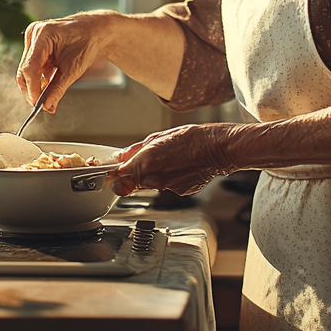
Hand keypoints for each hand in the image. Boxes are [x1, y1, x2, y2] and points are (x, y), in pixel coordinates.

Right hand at [16, 10, 116, 112]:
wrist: (96, 31)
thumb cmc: (88, 43)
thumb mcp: (74, 69)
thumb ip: (58, 89)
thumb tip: (46, 106)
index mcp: (44, 34)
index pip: (30, 67)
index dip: (32, 88)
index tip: (37, 104)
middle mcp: (35, 33)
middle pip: (25, 69)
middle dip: (33, 89)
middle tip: (42, 106)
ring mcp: (34, 37)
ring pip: (28, 69)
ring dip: (37, 84)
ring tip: (49, 98)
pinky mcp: (36, 44)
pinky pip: (33, 65)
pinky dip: (40, 77)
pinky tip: (50, 84)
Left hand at [114, 123, 242, 195]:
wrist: (218, 149)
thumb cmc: (193, 139)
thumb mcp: (159, 137)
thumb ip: (136, 149)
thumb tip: (122, 156)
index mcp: (145, 163)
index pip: (117, 176)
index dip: (113, 174)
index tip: (112, 173)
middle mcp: (153, 179)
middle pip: (132, 183)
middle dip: (133, 175)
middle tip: (143, 163)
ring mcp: (167, 188)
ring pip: (151, 184)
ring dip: (153, 175)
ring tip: (169, 161)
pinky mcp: (180, 193)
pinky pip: (167, 186)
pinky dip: (170, 179)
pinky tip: (181, 167)